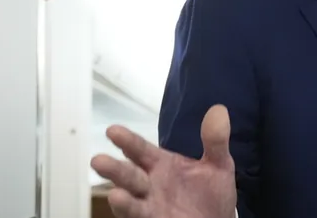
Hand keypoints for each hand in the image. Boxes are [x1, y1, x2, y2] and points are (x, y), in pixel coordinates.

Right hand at [90, 105, 236, 217]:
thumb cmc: (212, 192)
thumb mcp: (218, 163)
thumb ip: (215, 140)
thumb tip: (219, 110)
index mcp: (160, 164)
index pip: (140, 150)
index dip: (127, 141)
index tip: (112, 130)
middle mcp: (150, 184)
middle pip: (128, 175)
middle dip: (114, 169)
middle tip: (98, 160)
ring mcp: (150, 206)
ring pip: (130, 201)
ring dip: (121, 199)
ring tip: (115, 195)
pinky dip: (133, 213)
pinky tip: (126, 207)